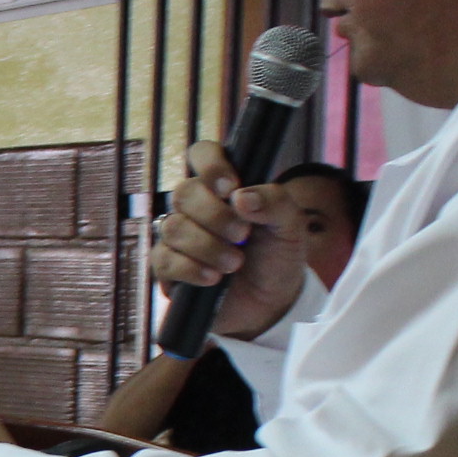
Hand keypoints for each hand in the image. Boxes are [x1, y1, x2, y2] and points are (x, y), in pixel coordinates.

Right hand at [156, 141, 310, 338]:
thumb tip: (240, 196)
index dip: (210, 164)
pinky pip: (164, 260)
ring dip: (207, 246)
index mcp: (224, 186)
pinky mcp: (168, 268)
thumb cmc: (277, 256)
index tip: (230, 187)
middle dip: (214, 215)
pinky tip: (213, 278)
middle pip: (184, 192)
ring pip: (173, 227)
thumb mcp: (292, 226)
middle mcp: (196, 206)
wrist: (271, 302)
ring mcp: (179, 236)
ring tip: (235, 263)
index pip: (202, 154)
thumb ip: (275, 202)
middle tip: (242, 235)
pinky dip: (192, 268)